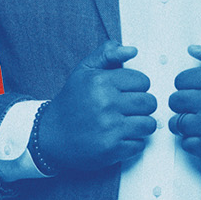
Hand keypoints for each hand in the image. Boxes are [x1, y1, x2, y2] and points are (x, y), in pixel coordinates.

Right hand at [36, 41, 158, 171]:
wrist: (51, 135)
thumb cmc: (71, 102)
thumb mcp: (83, 71)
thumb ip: (107, 55)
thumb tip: (132, 50)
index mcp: (100, 82)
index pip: (142, 81)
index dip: (137, 86)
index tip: (125, 92)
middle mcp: (106, 103)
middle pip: (149, 103)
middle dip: (142, 106)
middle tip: (128, 109)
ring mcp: (110, 128)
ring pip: (148, 124)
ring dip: (141, 125)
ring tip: (126, 123)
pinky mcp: (111, 149)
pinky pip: (139, 144)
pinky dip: (132, 143)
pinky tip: (118, 137)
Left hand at [168, 41, 200, 166]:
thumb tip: (192, 49)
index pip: (180, 80)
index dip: (187, 87)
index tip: (198, 92)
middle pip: (175, 101)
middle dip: (183, 105)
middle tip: (199, 109)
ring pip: (177, 123)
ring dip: (186, 125)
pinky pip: (185, 143)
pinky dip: (193, 142)